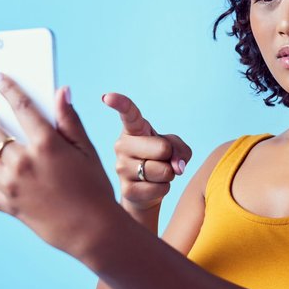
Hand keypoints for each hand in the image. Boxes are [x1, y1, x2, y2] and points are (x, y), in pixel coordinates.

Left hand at [0, 72, 116, 256]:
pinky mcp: (8, 205)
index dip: (7, 87)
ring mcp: (12, 185)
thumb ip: (69, 121)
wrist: (93, 231)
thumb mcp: (87, 151)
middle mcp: (23, 162)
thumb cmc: (94, 188)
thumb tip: (60, 91)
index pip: (20, 106)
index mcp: (46, 145)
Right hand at [102, 92, 191, 210]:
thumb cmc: (159, 160)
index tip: (107, 97)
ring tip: (156, 174)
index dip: (119, 104)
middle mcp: (122, 145)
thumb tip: (176, 167)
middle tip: (160, 160)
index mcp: (133, 129)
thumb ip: (180, 150)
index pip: (128, 114)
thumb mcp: (175, 147)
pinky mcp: (126, 190)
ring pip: (163, 170)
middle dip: (170, 156)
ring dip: (168, 174)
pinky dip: (164, 188)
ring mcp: (121, 168)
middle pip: (162, 148)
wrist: (146, 191)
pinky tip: (152, 186)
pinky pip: (160, 188)